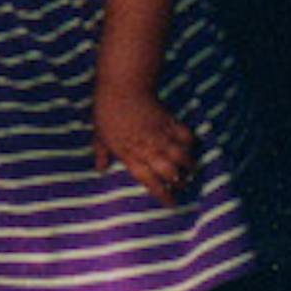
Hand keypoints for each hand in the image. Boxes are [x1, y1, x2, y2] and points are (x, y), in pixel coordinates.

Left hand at [93, 84, 198, 205]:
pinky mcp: (170, 122)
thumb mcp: (99, 134)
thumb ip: (101, 153)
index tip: (171, 204)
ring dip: (189, 166)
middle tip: (181, 185)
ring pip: (182, 157)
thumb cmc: (106, 111)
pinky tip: (190, 148)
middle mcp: (147, 148)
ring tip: (189, 170)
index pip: (148, 181)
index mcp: (128, 154)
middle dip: (179, 183)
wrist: (121, 86)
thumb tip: (99, 169)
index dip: (162, 195)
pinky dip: (191, 144)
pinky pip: (187, 137)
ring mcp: (160, 135)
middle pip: (170, 173)